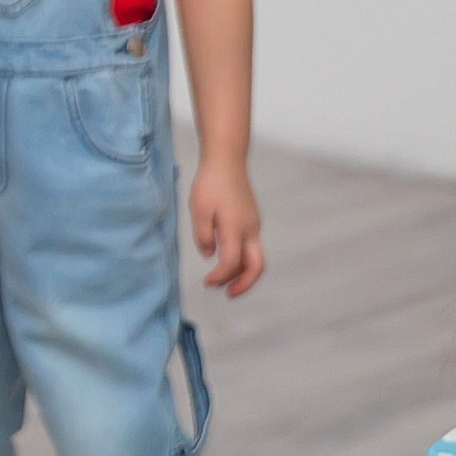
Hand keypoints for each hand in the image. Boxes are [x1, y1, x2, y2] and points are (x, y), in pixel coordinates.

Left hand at [191, 158, 265, 297]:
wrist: (227, 160)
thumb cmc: (210, 183)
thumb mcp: (198, 210)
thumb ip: (203, 235)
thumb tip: (210, 255)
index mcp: (235, 227)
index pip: (231, 262)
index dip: (220, 277)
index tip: (207, 283)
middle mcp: (250, 229)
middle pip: (257, 266)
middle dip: (245, 285)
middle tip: (228, 295)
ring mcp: (254, 224)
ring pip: (256, 257)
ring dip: (242, 273)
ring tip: (223, 281)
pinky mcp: (252, 220)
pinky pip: (252, 247)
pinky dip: (242, 260)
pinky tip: (227, 261)